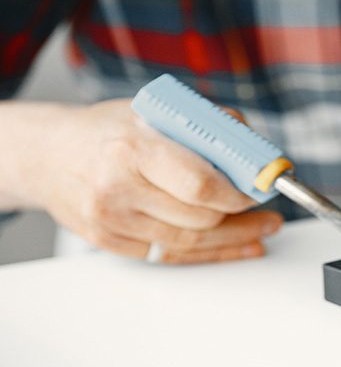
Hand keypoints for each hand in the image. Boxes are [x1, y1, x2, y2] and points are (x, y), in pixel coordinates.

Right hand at [0, 99, 281, 262]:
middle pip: (200, 218)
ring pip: (190, 241)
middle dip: (240, 216)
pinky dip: (208, 252)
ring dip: (233, 237)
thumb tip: (256, 150)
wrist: (49, 154)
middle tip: (265, 209)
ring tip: (261, 229)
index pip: (200, 184)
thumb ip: (210, 126)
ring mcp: (112, 220)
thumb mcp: (157, 112)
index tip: (259, 191)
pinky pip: (171, 254)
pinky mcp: (110, 243)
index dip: (238, 194)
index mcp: (133, 148)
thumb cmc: (109, 131)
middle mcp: (118, 187)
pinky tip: (236, 245)